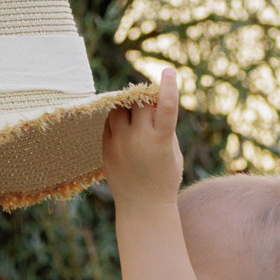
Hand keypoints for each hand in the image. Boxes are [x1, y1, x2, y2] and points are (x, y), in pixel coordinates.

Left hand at [102, 68, 182, 207]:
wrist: (142, 208)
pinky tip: (125, 127)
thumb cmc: (164, 178)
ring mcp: (119, 144)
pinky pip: (109, 122)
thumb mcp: (173, 153)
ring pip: (119, 109)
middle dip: (146, 98)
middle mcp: (139, 139)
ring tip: (135, 114)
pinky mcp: (106, 149)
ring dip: (128, 105)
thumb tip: (154, 102)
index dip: (168, 86)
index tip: (168, 71)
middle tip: (151, 103)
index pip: (166, 106)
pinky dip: (118, 119)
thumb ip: (165, 128)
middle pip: (140, 103)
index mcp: (161, 141)